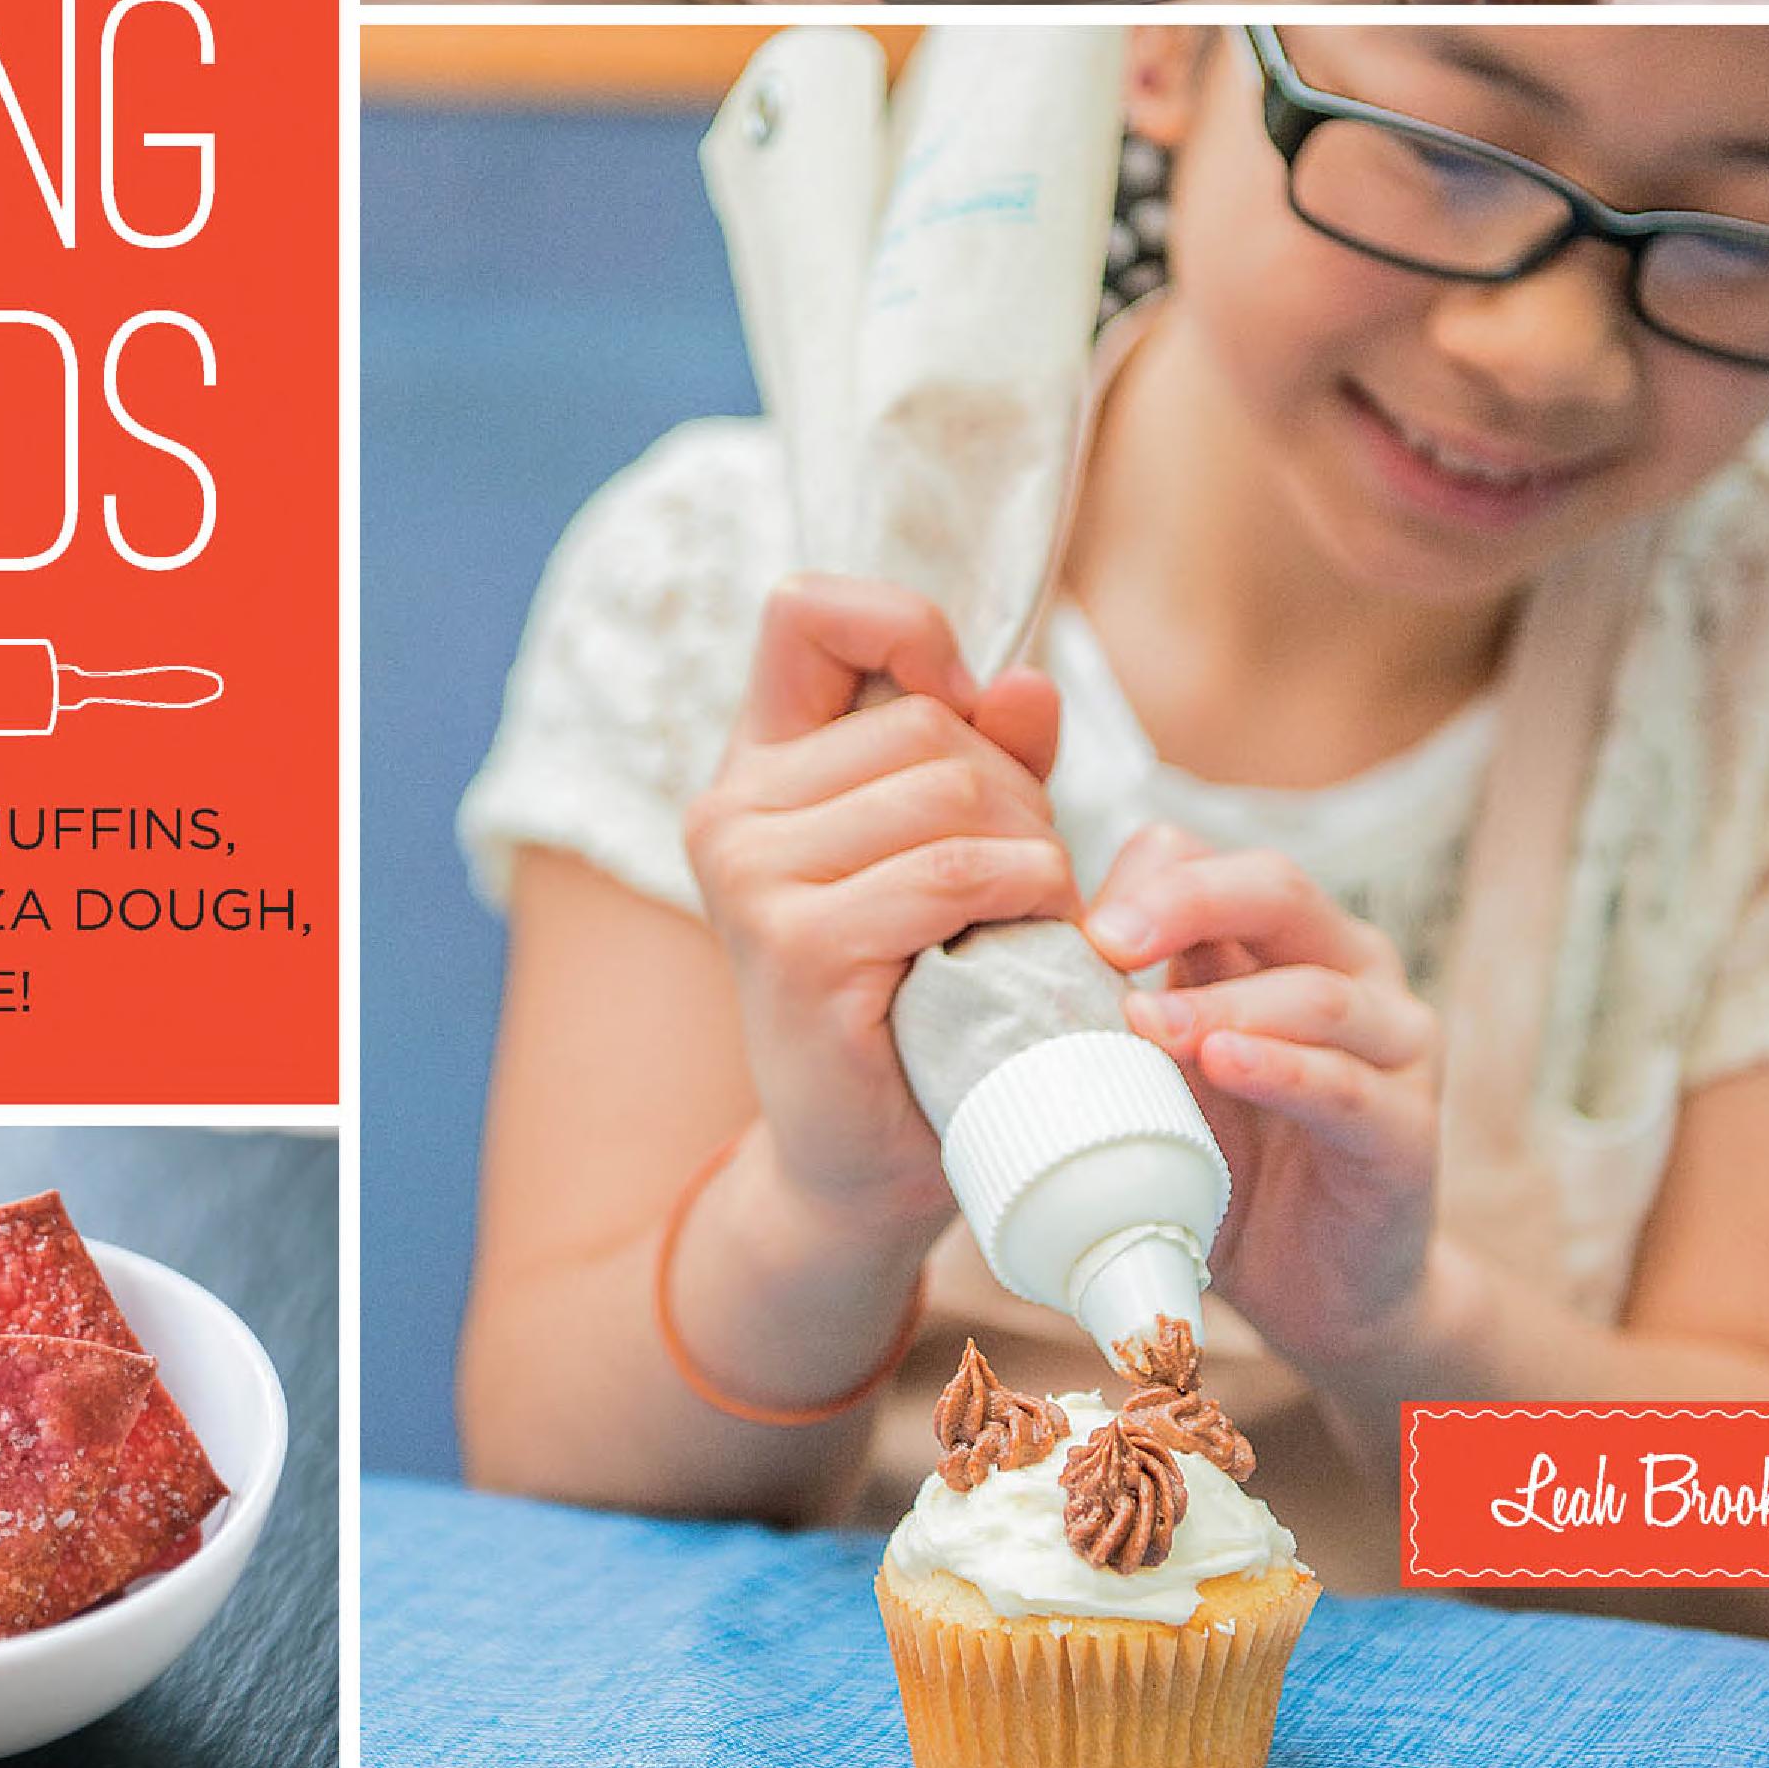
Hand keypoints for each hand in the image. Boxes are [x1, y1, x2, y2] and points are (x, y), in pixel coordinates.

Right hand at [684, 575, 1077, 1245]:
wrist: (868, 1157)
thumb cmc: (923, 994)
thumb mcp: (957, 849)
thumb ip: (991, 756)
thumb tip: (1028, 684)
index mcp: (756, 765)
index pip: (807, 610)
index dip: (903, 630)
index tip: (962, 707)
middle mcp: (732, 809)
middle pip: (927, 721)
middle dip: (1018, 794)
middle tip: (1027, 882)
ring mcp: (752, 877)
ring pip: (954, 793)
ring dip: (1036, 857)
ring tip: (1031, 924)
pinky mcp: (797, 947)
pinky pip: (954, 874)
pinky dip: (1024, 904)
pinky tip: (1026, 951)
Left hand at [1084, 827, 1439, 1372]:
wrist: (1312, 1288)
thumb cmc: (1218, 1159)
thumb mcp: (1152, 1073)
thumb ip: (1109, 1015)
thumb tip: (1003, 976)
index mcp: (1271, 935)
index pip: (1201, 857)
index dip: (1135, 879)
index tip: (1069, 929)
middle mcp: (1345, 965)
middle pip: (1273, 886)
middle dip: (1184, 900)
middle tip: (1107, 939)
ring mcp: (1391, 1042)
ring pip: (1316, 990)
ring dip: (1222, 1002)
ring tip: (1145, 1021)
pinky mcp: (1407, 1129)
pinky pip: (1347, 1086)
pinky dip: (1283, 1069)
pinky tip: (1225, 1064)